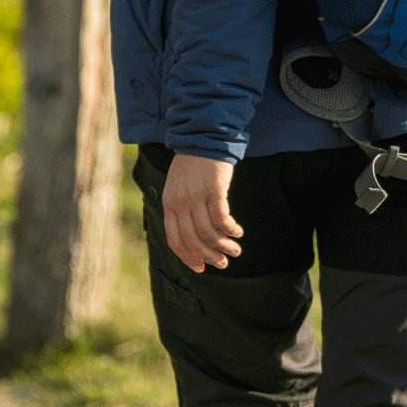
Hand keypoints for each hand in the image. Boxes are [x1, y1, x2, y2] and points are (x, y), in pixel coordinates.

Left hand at [160, 152, 242, 272]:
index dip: (188, 258)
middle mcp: (180, 202)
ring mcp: (196, 196)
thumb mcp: (179, 188)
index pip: (175, 240)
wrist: (203, 138)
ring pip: (208, 233)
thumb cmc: (193, 166)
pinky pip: (222, 218)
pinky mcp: (213, 189)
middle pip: (193, 240)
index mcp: (169, 204)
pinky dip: (231, 230)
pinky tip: (238, 232)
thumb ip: (182, 210)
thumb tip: (196, 239)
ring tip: (235, 251)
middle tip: (223, 264)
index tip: (201, 268)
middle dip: (208, 257)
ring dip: (223, 246)